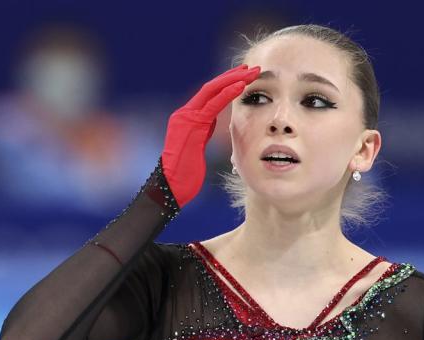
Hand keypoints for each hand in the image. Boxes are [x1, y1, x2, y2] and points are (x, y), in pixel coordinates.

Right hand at [160, 64, 259, 207]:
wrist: (170, 186)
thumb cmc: (184, 174)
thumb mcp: (197, 146)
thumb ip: (203, 130)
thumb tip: (212, 121)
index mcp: (186, 118)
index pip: (208, 94)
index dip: (227, 83)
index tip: (245, 76)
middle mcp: (184, 114)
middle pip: (211, 87)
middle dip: (233, 76)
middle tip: (253, 68)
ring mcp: (186, 118)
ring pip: (212, 91)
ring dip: (234, 80)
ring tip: (252, 73)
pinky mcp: (191, 126)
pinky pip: (213, 105)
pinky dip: (228, 93)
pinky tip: (242, 86)